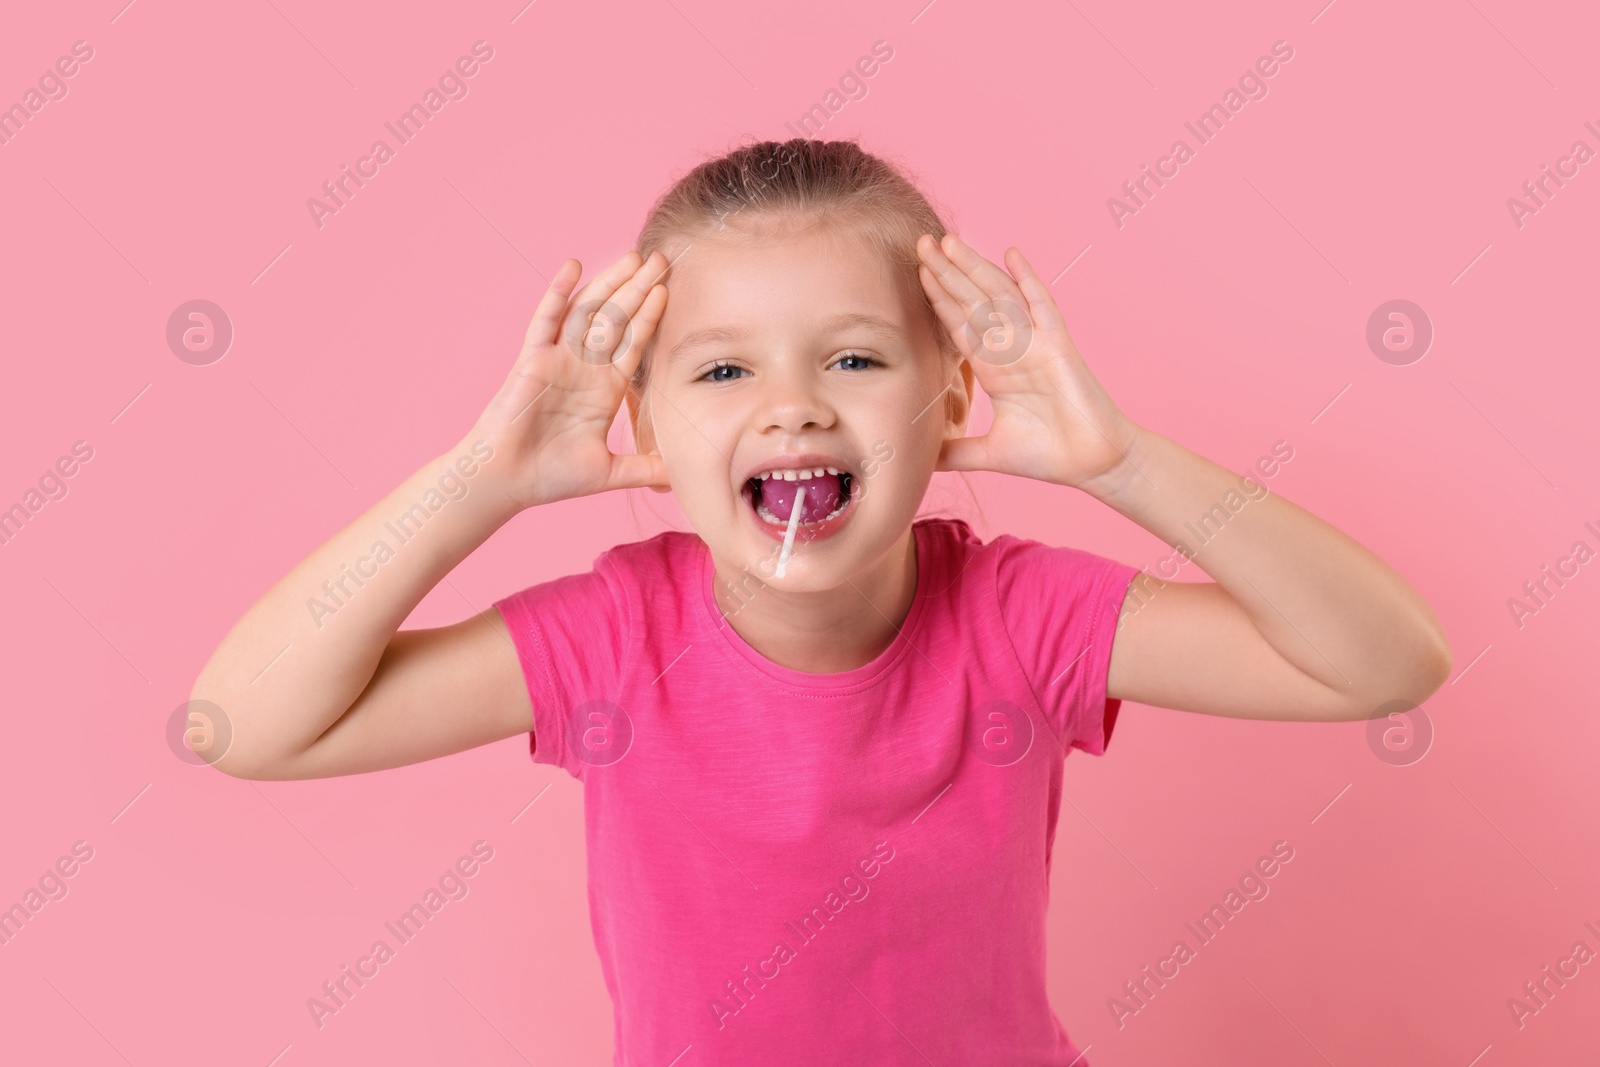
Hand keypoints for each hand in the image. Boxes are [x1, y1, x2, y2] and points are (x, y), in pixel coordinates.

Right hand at [463, 250, 671, 510]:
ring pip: (588, 312)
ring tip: (631, 257)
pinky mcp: (533, 358)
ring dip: (609, 284)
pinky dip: (559, 293)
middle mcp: (585, 368)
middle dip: (638, 289)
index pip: (634, 344)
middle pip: (617, 320)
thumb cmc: (551, 477)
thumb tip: (679, 478)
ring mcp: (559, 359)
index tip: (669, 290)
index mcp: (605, 389)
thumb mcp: (610, 473)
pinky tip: (573, 266)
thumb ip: (644, 468)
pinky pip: (547, 319)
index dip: (651, 317)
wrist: (507, 482)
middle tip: (661, 259)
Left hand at [916, 233, 1141, 493]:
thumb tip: (922, 462)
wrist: (1094, 463)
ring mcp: (1036, 343)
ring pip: (1000, 297)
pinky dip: (1028, 280)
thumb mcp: (989, 454)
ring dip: (976, 269)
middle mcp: (1012, 350)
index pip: (960, 326)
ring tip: (950, 242)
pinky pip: (1042, 306)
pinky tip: (1012, 255)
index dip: (939, 300)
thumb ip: (955, 453)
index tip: (918, 273)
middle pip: (974, 302)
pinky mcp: (1059, 346)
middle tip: (923, 243)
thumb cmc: (1049, 454)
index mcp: (994, 369)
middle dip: (948, 273)